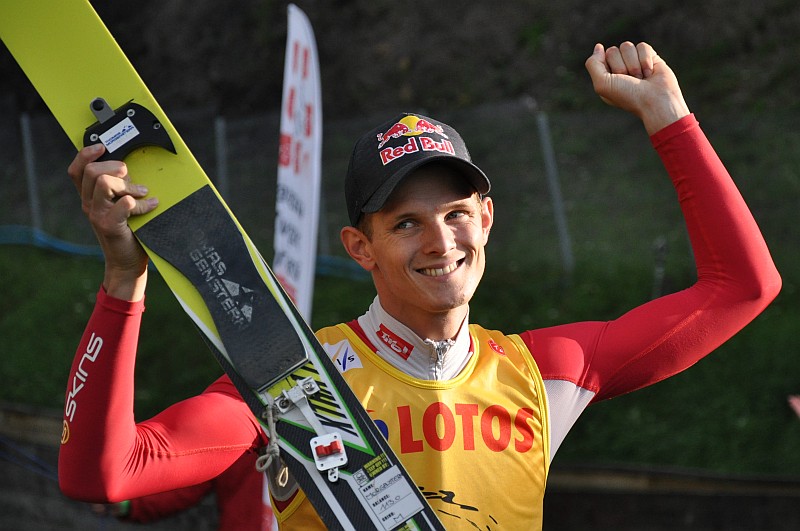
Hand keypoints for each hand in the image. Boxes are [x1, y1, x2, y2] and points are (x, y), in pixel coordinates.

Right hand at [67, 144, 157, 299]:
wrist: (128, 263)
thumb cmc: (129, 232)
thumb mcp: (120, 206)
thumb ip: (119, 188)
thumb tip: (128, 167)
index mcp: (89, 197)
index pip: (77, 169)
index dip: (86, 154)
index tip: (103, 147)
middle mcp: (89, 204)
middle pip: (92, 171)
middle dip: (116, 168)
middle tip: (131, 177)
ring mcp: (97, 215)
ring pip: (104, 182)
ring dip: (129, 184)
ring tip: (143, 193)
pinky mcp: (110, 225)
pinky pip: (124, 203)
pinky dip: (142, 203)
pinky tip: (151, 206)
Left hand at [584, 41, 689, 133]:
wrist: (656, 101)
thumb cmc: (628, 96)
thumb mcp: (602, 84)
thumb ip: (593, 64)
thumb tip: (598, 46)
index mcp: (605, 77)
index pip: (599, 57)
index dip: (609, 67)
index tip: (616, 80)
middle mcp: (618, 69)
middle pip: (613, 50)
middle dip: (622, 66)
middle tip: (630, 80)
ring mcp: (634, 63)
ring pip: (627, 46)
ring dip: (634, 64)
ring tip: (640, 78)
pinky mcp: (649, 58)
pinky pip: (642, 46)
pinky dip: (646, 60)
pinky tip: (650, 73)